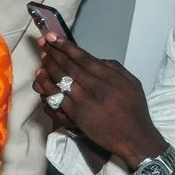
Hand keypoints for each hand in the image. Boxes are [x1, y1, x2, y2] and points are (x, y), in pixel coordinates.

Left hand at [39, 36, 160, 168]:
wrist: (134, 137)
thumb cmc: (134, 110)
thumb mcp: (132, 83)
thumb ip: (114, 68)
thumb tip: (95, 58)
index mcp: (110, 77)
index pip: (83, 57)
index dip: (65, 46)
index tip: (52, 37)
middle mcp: (96, 87)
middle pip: (68, 66)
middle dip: (52, 52)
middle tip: (42, 43)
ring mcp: (83, 101)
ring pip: (59, 80)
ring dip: (47, 67)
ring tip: (41, 59)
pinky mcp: (75, 115)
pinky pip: (55, 98)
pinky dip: (46, 87)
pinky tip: (40, 79)